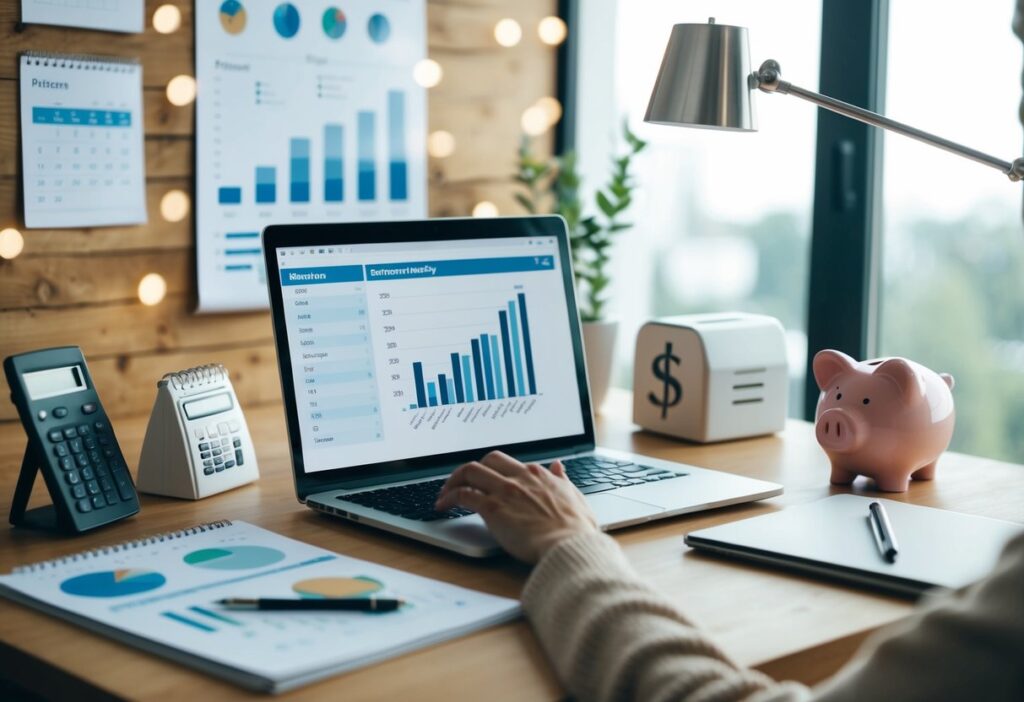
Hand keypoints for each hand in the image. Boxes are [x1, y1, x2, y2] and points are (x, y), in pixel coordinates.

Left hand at [435, 451, 599, 562]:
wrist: (568, 544)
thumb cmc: (575, 529)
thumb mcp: (575, 497)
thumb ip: (562, 480)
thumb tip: (558, 466)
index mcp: (537, 475)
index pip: (508, 463)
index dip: (494, 471)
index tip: (487, 481)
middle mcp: (519, 477)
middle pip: (487, 460)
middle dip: (471, 469)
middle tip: (462, 483)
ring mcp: (504, 491)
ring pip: (470, 471)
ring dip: (454, 480)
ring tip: (445, 493)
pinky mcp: (492, 508)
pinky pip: (463, 494)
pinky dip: (449, 497)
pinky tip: (443, 505)